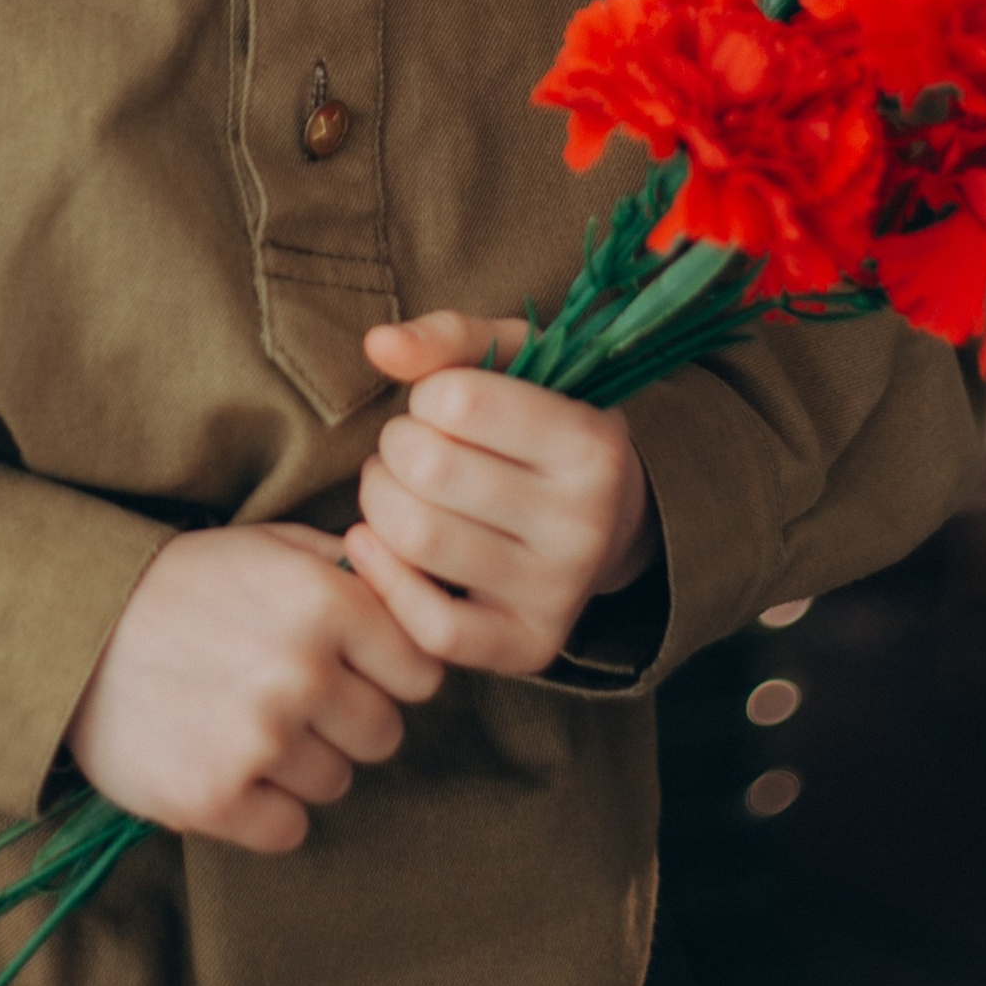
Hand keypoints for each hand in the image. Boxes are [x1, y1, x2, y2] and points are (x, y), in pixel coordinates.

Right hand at [65, 522, 448, 853]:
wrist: (70, 629)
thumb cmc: (182, 583)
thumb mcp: (267, 544)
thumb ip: (350, 567)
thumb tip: (420, 592)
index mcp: (326, 601)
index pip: (421, 672)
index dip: (386, 673)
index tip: (348, 668)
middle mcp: (303, 670)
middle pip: (384, 734)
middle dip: (344, 722)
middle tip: (286, 698)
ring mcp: (260, 739)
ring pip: (336, 782)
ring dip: (300, 764)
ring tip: (244, 724)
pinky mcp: (215, 797)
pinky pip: (289, 829)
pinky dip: (264, 810)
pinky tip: (227, 766)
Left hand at [342, 313, 655, 678]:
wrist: (607, 520)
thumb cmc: (542, 428)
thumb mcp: (517, 362)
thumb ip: (448, 339)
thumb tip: (378, 345)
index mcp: (592, 443)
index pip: (458, 400)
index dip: (425, 395)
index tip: (441, 407)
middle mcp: (586, 523)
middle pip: (428, 471)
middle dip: (393, 449)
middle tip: (408, 451)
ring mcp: (559, 592)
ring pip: (417, 541)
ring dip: (378, 505)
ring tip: (397, 492)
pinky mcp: (529, 646)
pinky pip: (431, 628)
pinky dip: (384, 581)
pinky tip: (378, 545)